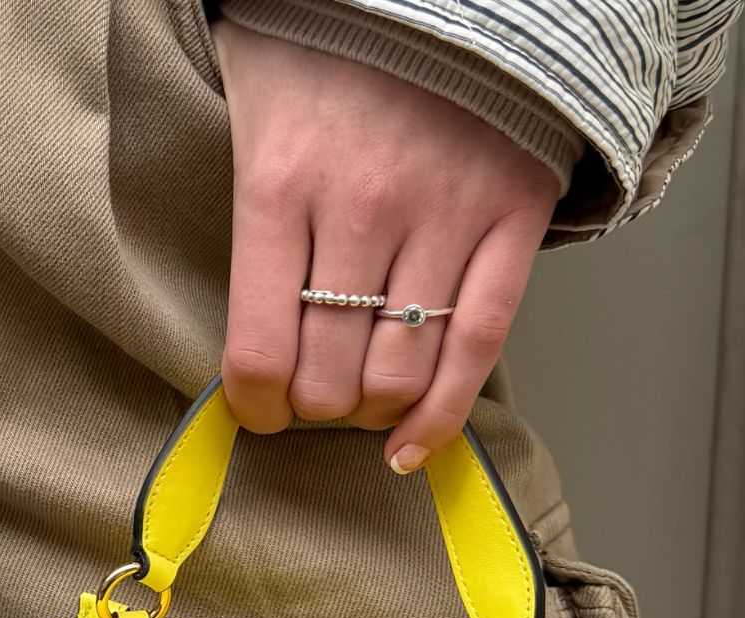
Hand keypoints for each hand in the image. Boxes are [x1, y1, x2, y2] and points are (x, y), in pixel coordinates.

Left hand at [212, 20, 559, 469]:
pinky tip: (413, 447)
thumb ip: (241, 205)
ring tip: (361, 402)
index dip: (255, 406)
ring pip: (400, 373)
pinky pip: (479, 345)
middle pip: (330, 377)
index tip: (259, 411)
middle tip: (314, 398)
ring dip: (373, 412)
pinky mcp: (510, 219)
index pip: (260, 351)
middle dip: (316, 409)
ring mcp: (443, 216)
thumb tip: (234, 315)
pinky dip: (444, 413)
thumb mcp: (249, 100)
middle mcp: (361, 208)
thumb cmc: (329, 42)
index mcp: (279, 182)